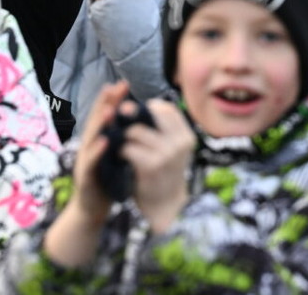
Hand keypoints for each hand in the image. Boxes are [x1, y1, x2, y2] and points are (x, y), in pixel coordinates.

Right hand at [42, 81, 127, 267]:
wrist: (92, 209)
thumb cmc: (106, 179)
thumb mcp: (115, 155)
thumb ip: (121, 138)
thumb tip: (137, 120)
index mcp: (98, 141)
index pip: (105, 117)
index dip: (112, 100)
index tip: (123, 84)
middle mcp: (89, 147)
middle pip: (96, 122)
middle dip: (105, 104)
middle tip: (114, 87)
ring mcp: (85, 161)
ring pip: (91, 139)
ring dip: (99, 124)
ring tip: (109, 110)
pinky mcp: (85, 177)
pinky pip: (92, 162)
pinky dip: (97, 151)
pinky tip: (105, 141)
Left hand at [120, 99, 194, 233]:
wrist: (164, 202)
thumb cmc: (164, 169)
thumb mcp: (171, 146)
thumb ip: (160, 127)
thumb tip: (129, 106)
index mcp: (187, 135)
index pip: (166, 110)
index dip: (149, 109)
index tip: (138, 116)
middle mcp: (180, 143)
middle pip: (149, 117)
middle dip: (132, 120)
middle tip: (123, 128)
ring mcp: (167, 154)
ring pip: (135, 132)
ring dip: (124, 137)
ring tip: (122, 144)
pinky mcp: (151, 166)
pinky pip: (128, 148)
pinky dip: (121, 151)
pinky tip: (122, 156)